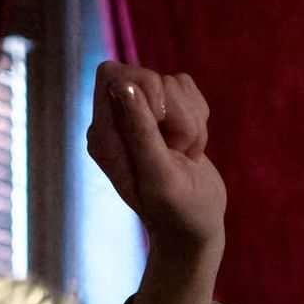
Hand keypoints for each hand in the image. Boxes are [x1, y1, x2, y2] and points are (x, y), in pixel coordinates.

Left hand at [87, 61, 225, 267]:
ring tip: (182, 155)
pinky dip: (199, 117)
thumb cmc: (176, 211)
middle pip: (148, 76)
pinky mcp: (168, 114)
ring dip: (190, 122)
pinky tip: (190, 148)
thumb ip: (140, 131)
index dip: (144, 91)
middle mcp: (118, 121)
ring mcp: (143, 115)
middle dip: (175, 112)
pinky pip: (187, 89)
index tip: (160, 124)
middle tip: (175, 149)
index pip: (112, 74)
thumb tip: (123, 86)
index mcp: (104, 134)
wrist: (195, 228)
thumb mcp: (159, 176)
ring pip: (173, 84)